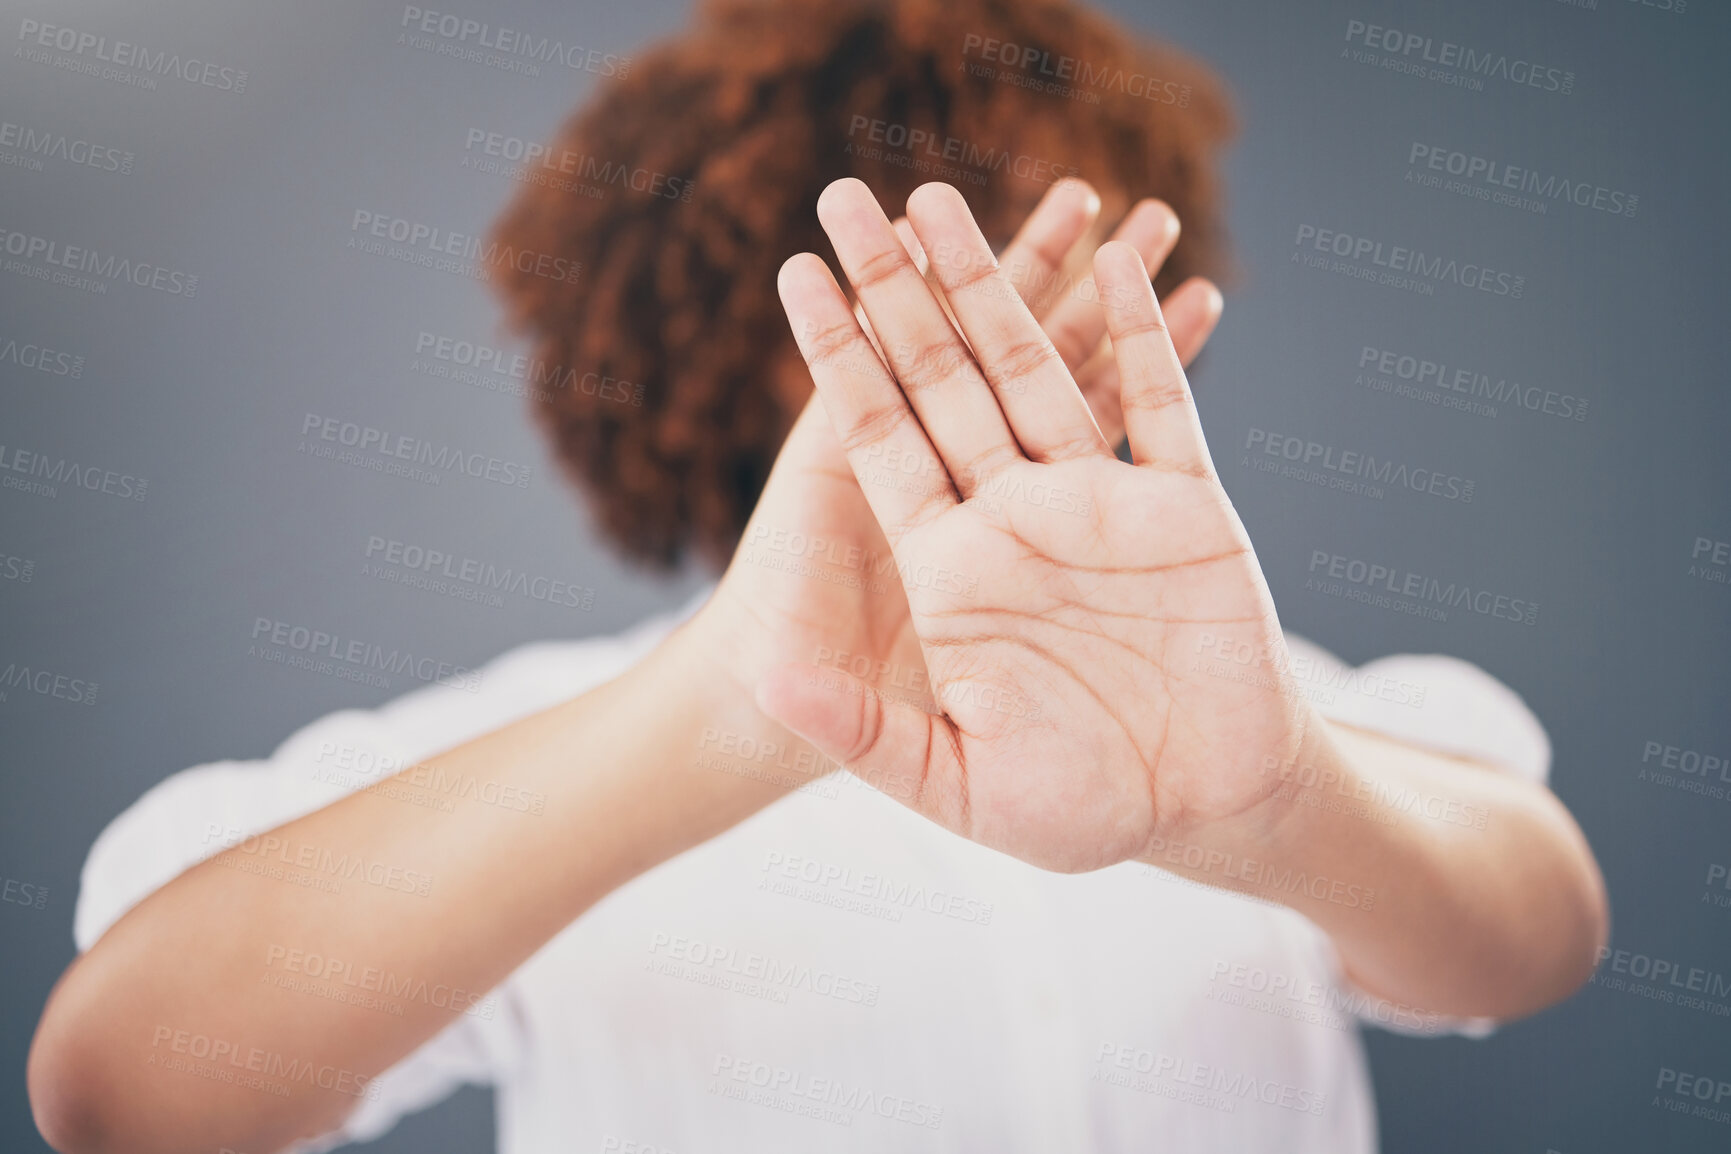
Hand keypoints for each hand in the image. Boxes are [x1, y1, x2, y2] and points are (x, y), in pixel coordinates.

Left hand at [698, 180, 1223, 767]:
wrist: (1204, 808)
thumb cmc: (1080, 807)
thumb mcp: (955, 779)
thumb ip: (863, 729)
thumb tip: (768, 686)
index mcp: (954, 565)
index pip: (882, 435)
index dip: (841, 354)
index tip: (798, 272)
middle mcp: (1016, 515)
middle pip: (946, 375)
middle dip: (901, 285)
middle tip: (852, 194)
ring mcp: (1101, 503)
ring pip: (1043, 366)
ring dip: (1004, 280)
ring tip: (955, 197)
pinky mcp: (1187, 511)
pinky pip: (1164, 404)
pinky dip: (1147, 335)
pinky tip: (1121, 268)